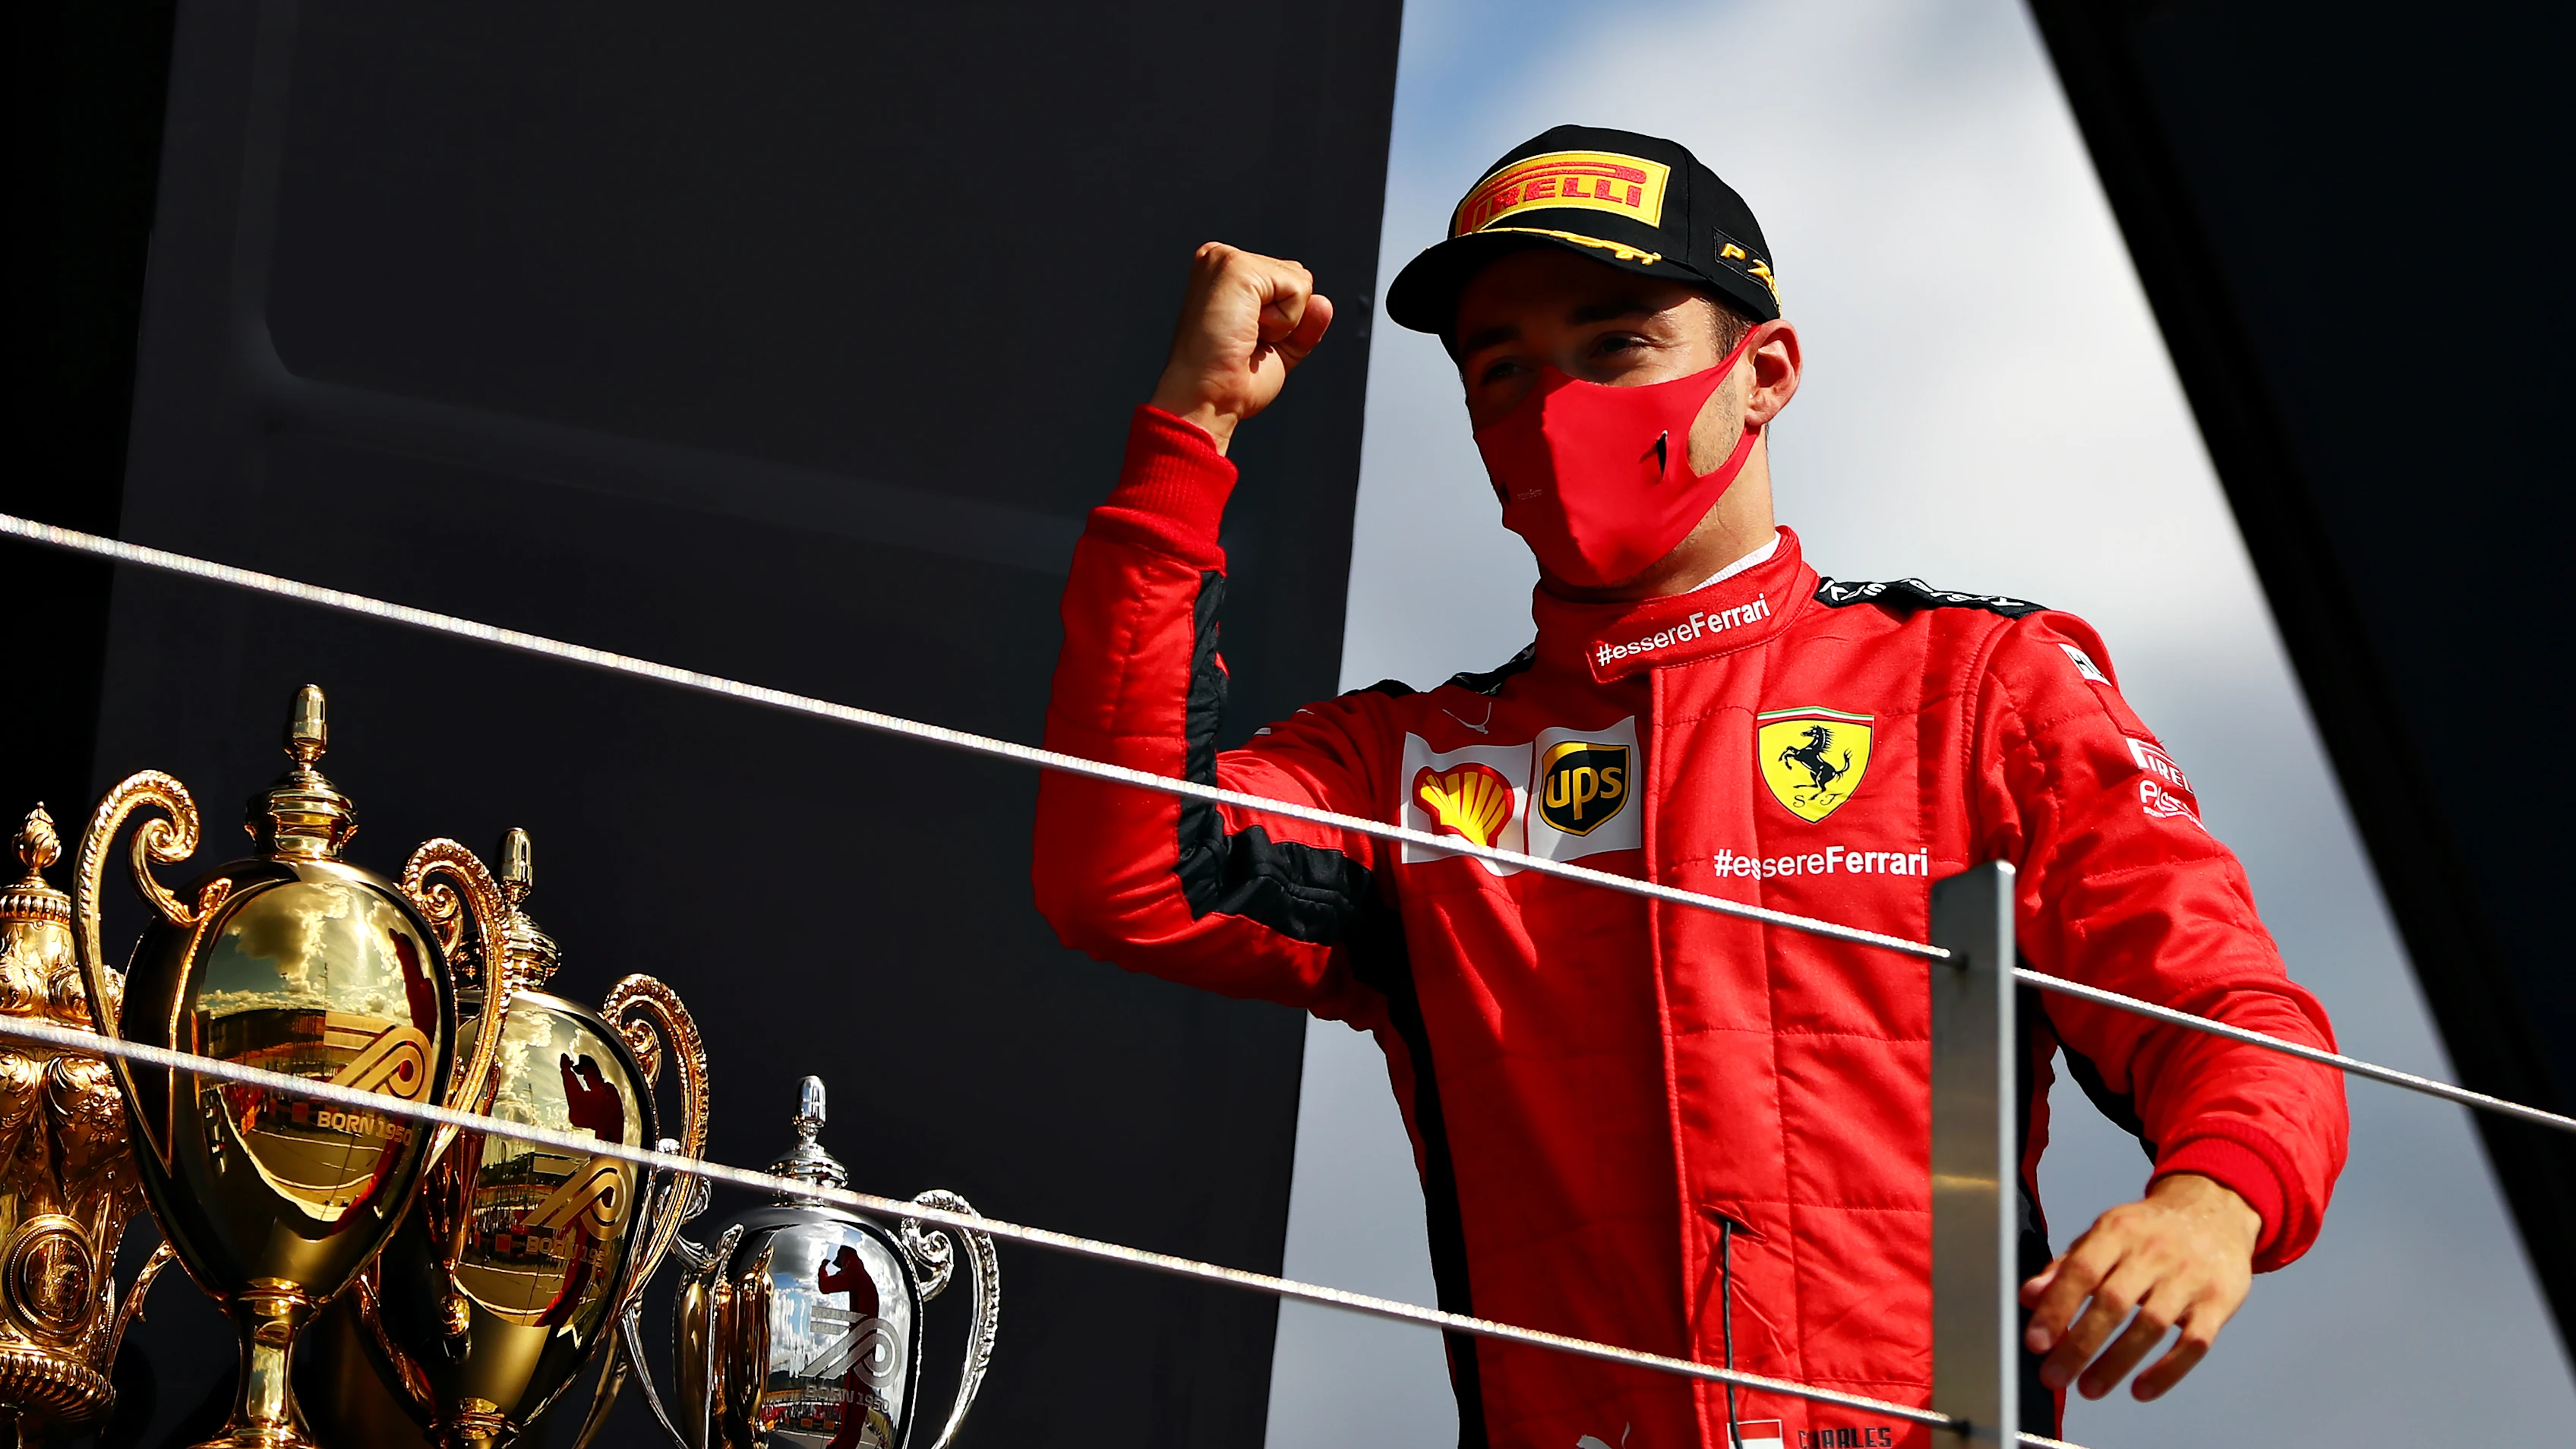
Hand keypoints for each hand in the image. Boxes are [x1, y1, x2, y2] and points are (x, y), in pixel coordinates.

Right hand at [1148, 242, 1334, 454]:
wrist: (1206, 400)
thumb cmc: (1229, 382)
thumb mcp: (1278, 349)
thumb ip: (1304, 325)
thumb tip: (1323, 302)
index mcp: (1224, 274)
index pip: (1286, 282)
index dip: (1283, 322)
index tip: (1247, 342)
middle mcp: (1221, 260)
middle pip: (1297, 277)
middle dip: (1287, 319)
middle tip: (1247, 341)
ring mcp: (1227, 260)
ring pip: (1300, 281)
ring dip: (1285, 322)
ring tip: (1245, 336)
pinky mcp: (1238, 268)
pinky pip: (1297, 289)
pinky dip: (1285, 321)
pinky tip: (1249, 331)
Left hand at [2020, 1173, 2259, 1401]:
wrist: (2214, 1213)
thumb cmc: (2148, 1231)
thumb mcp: (2104, 1235)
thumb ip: (2065, 1267)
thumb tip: (2028, 1297)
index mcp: (2117, 1231)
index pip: (2081, 1271)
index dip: (2056, 1307)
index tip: (2035, 1342)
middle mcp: (2153, 1252)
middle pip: (2113, 1302)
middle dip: (2079, 1345)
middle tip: (2054, 1376)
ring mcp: (2189, 1278)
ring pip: (2151, 1326)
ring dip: (2116, 1363)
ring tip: (2088, 1389)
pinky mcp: (2218, 1303)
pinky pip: (2194, 1343)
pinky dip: (2167, 1371)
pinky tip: (2140, 1390)